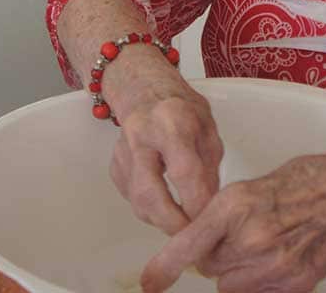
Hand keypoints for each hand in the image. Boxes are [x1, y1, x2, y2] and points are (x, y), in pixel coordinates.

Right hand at [110, 71, 223, 235]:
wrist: (142, 89)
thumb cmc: (181, 108)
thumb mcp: (208, 128)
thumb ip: (210, 166)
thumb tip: (207, 207)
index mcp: (171, 120)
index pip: (184, 170)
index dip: (197, 202)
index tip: (210, 220)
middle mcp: (140, 135)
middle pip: (150, 193)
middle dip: (173, 224)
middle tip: (192, 235)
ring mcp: (122, 151)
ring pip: (139, 201)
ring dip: (163, 219)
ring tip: (183, 218)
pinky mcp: (114, 166)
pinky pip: (132, 198)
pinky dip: (151, 208)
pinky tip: (166, 200)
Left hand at [141, 155, 325, 292]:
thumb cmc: (292, 187)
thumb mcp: (241, 191)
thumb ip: (212, 222)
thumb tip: (191, 251)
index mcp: (235, 208)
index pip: (190, 244)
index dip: (166, 266)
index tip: (150, 283)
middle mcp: (253, 238)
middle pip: (209, 268)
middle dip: (216, 256)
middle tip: (239, 236)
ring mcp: (275, 265)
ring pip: (229, 286)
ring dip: (236, 272)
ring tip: (259, 246)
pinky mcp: (295, 284)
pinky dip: (260, 282)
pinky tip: (275, 258)